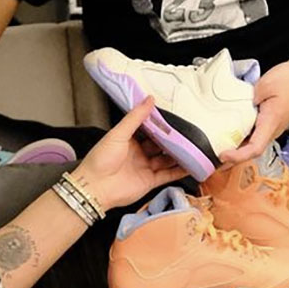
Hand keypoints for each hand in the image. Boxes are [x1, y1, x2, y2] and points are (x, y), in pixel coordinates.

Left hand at [72, 97, 186, 209]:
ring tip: (193, 148)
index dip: (160, 125)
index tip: (173, 119)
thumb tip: (148, 100)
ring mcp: (145, 168)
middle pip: (160, 145)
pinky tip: (190, 166)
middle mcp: (138, 154)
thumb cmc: (101, 159)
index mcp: (129, 140)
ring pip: (166, 159)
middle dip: (172, 140)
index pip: (149, 130)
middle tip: (186, 133)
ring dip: (178, 155)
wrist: (96, 187)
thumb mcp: (118, 133)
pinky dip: (179, 171)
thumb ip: (135, 117)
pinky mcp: (150, 182)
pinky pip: (168, 175)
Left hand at [221, 59, 288, 163]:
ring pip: (251, 144)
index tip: (222, 154)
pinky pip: (254, 134)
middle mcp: (272, 129)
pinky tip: (228, 132)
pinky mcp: (270, 121)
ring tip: (215, 148)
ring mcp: (271, 127)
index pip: (254, 149)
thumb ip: (248, 97)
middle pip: (250, 151)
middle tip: (210, 158)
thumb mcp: (266, 84)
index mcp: (271, 122)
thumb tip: (236, 107)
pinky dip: (240, 137)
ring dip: (235, 149)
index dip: (237, 156)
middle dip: (231, 159)